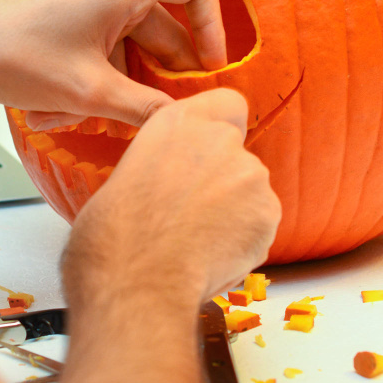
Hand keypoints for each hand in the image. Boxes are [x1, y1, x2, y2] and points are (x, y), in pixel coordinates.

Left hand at [0, 0, 226, 129]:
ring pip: (126, 41)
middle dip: (157, 74)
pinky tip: (59, 111)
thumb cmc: (14, 57)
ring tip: (85, 120)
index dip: (214, 25)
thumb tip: (186, 121)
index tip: (210, 68)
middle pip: (162, 25)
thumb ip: (146, 109)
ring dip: (116, 83)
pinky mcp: (66, 8)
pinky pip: (100, 40)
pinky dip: (92, 74)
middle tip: (158, 112)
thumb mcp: (88, 93)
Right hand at [62, 89, 281, 307]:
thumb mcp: (126, 173)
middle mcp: (220, 139)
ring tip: (196, 241)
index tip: (208, 150)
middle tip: (190, 213)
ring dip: (234, 212)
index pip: (228, 103)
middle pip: (237, 155)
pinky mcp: (268, 214)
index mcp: (179, 121)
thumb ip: (162, 165)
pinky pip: (260, 226)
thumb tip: (165, 183)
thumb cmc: (113, 234)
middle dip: (222, 181)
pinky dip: (244, 240)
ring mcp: (249, 176)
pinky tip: (211, 256)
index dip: (223, 127)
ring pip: (250, 192)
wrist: (135, 278)